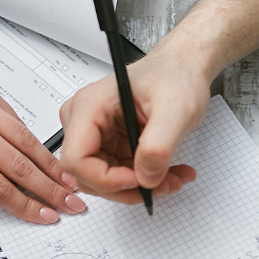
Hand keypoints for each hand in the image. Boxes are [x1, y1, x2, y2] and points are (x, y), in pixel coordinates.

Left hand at [0, 74, 84, 240]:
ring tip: (68, 182)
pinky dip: (33, 140)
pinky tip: (46, 156)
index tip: (45, 216)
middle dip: (51, 190)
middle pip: (21, 166)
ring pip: (26, 141)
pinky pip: (17, 120)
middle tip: (71, 204)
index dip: (27, 206)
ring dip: (51, 165)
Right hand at [58, 51, 205, 203]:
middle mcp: (85, 120)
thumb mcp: (176, 109)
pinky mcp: (108, 144)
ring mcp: (94, 134)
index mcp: (90, 106)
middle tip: (162, 184)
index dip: (105, 179)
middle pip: (87, 176)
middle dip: (127, 188)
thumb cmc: (175, 76)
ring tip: (171, 178)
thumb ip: (159, 145)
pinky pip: (117, 175)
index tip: (138, 180)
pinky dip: (143, 180)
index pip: (75, 159)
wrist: (182, 70)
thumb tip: (145, 177)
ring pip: (103, 181)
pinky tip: (166, 172)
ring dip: (139, 187)